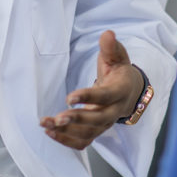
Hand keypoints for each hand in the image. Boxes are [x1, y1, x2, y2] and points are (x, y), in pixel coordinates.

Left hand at [39, 30, 143, 149]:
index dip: (88, 97)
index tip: (69, 97)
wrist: (129, 92)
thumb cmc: (119, 71)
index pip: (105, 96)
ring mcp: (106, 123)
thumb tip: (106, 34)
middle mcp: (115, 111)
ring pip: (88, 134)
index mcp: (120, 91)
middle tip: (57, 118)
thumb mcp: (118, 56)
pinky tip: (50, 132)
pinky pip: (83, 142)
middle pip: (98, 120)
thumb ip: (111, 47)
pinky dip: (66, 141)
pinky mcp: (97, 131)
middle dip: (77, 120)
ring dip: (66, 132)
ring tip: (46, 124)